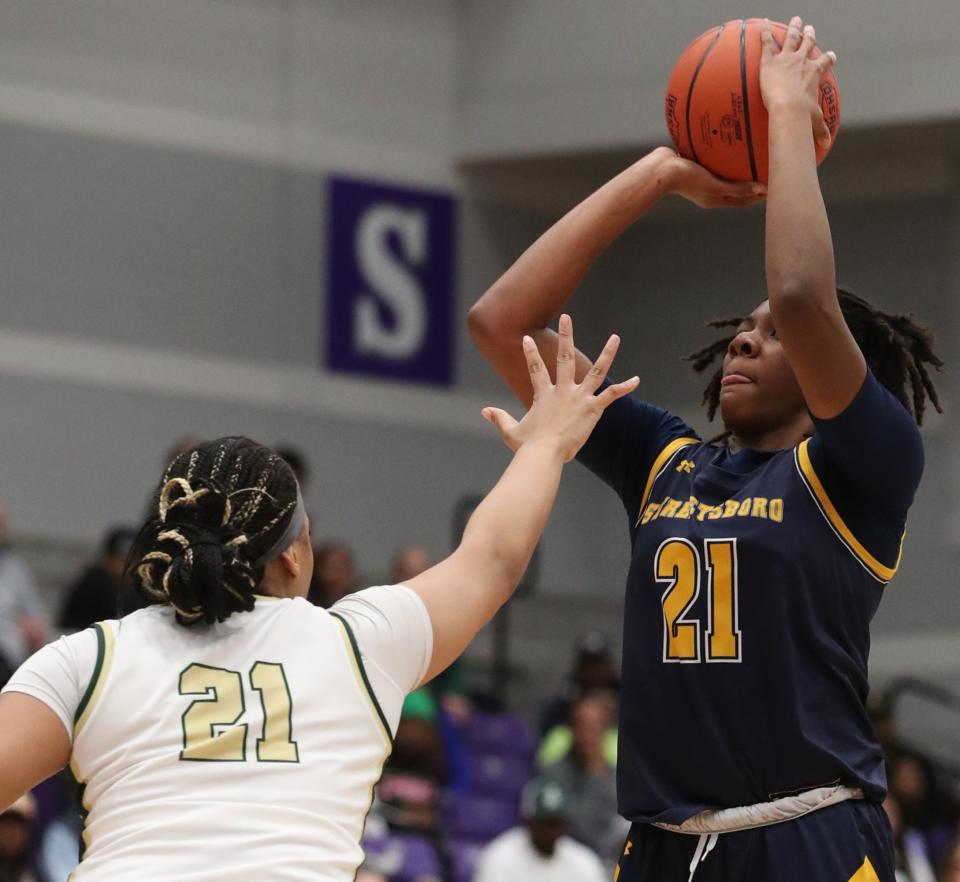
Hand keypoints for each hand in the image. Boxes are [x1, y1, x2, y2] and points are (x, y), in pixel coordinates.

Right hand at [482, 314, 638, 462]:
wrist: (542, 455)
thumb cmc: (527, 446)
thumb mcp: (511, 431)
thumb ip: (499, 418)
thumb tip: (484, 411)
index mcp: (543, 395)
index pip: (535, 368)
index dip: (530, 352)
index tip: (527, 337)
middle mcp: (562, 391)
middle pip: (565, 358)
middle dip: (566, 336)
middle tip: (566, 317)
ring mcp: (579, 398)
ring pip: (596, 371)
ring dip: (607, 353)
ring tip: (615, 337)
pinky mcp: (592, 409)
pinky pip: (611, 395)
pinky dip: (624, 388)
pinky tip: (636, 380)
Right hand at [663, 152, 765, 207]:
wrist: (660, 169)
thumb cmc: (685, 178)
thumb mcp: (713, 185)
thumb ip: (736, 188)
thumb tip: (761, 189)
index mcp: (714, 200)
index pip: (742, 201)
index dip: (758, 197)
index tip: (774, 188)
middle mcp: (709, 192)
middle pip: (736, 189)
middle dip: (751, 185)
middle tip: (767, 174)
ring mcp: (701, 181)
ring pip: (726, 176)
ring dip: (738, 171)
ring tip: (751, 160)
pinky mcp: (694, 168)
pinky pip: (715, 164)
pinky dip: (725, 159)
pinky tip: (730, 146)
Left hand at [760, 16, 836, 147]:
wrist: (787, 107)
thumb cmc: (801, 115)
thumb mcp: (813, 121)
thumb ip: (819, 131)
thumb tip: (826, 145)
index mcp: (815, 73)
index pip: (825, 62)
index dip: (828, 58)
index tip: (831, 55)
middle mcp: (803, 61)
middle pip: (808, 44)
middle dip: (810, 35)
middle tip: (810, 28)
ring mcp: (787, 58)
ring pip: (792, 38)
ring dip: (794, 28)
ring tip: (796, 20)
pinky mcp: (770, 59)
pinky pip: (768, 41)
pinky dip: (766, 31)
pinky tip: (765, 22)